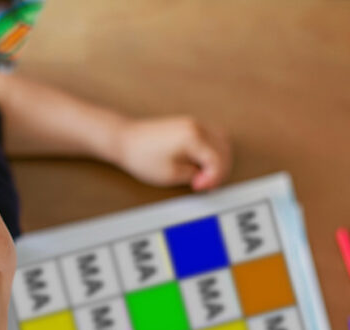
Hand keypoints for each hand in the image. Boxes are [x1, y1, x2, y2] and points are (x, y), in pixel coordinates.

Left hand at [116, 116, 231, 190]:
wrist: (124, 140)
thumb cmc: (142, 156)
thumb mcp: (171, 174)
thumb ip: (195, 175)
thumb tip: (206, 176)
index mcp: (193, 137)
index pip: (218, 161)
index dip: (213, 178)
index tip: (200, 187)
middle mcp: (197, 126)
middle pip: (225, 150)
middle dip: (219, 170)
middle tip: (205, 184)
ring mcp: (194, 123)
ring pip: (223, 141)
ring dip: (219, 160)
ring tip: (205, 175)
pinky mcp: (189, 125)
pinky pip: (213, 136)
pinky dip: (214, 150)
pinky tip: (203, 163)